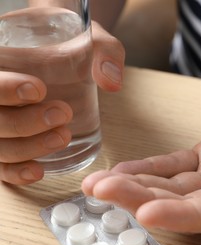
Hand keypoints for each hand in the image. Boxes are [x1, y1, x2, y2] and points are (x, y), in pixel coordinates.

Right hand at [0, 22, 124, 184]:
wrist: (67, 52)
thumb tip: (112, 82)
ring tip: (63, 137)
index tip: (38, 90)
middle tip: (62, 114)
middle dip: (24, 122)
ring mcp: (0, 119)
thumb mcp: (90, 38)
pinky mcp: (10, 141)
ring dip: (25, 148)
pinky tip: (38, 171)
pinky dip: (14, 172)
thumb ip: (104, 52)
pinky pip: (0, 164)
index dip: (3, 89)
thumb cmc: (73, 43)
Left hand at [82, 66, 200, 233]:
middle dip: (145, 201)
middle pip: (190, 205)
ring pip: (177, 186)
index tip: (148, 212)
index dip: (188, 217)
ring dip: (138, 185)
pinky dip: (150, 168)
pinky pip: (177, 164)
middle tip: (102, 193)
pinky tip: (122, 170)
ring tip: (98, 183)